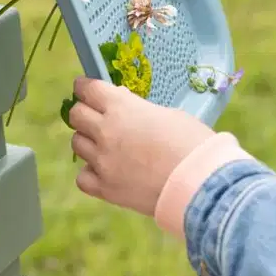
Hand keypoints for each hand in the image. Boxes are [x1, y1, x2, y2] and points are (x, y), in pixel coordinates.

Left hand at [67, 77, 215, 217]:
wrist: (199, 182)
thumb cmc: (192, 142)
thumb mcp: (168, 114)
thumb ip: (140, 110)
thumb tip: (126, 111)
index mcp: (121, 107)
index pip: (88, 89)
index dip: (84, 87)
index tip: (85, 89)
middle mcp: (105, 131)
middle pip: (76, 115)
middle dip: (84, 112)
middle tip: (95, 116)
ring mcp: (102, 161)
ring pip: (77, 144)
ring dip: (88, 141)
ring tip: (104, 145)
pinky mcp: (105, 188)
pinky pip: (83, 176)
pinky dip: (91, 172)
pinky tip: (105, 171)